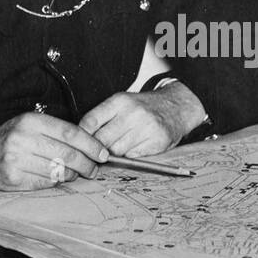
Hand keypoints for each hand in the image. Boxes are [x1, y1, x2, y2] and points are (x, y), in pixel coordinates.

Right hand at [0, 113, 109, 190]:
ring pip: (58, 170)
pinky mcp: (14, 179)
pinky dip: (56, 181)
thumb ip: (57, 131)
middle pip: (67, 154)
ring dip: (73, 174)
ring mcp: (17, 160)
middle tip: (94, 169)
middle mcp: (23, 139)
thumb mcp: (30, 125)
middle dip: (87, 164)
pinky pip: (46, 182)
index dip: (91, 144)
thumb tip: (91, 145)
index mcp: (31, 121)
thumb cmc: (11, 138)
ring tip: (76, 174)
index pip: (70, 133)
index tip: (103, 153)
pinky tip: (58, 178)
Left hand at [79, 82, 206, 156]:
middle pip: (102, 140)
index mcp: (120, 101)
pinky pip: (133, 156)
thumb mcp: (122, 104)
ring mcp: (146, 127)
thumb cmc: (143, 108)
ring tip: (117, 148)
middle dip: (96, 149)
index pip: (90, 121)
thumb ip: (102, 118)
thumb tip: (81, 139)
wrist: (175, 107)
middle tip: (96, 152)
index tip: (81, 143)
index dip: (82, 136)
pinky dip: (129, 156)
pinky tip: (133, 148)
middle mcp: (133, 113)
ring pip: (116, 151)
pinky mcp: (157, 141)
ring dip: (113, 154)